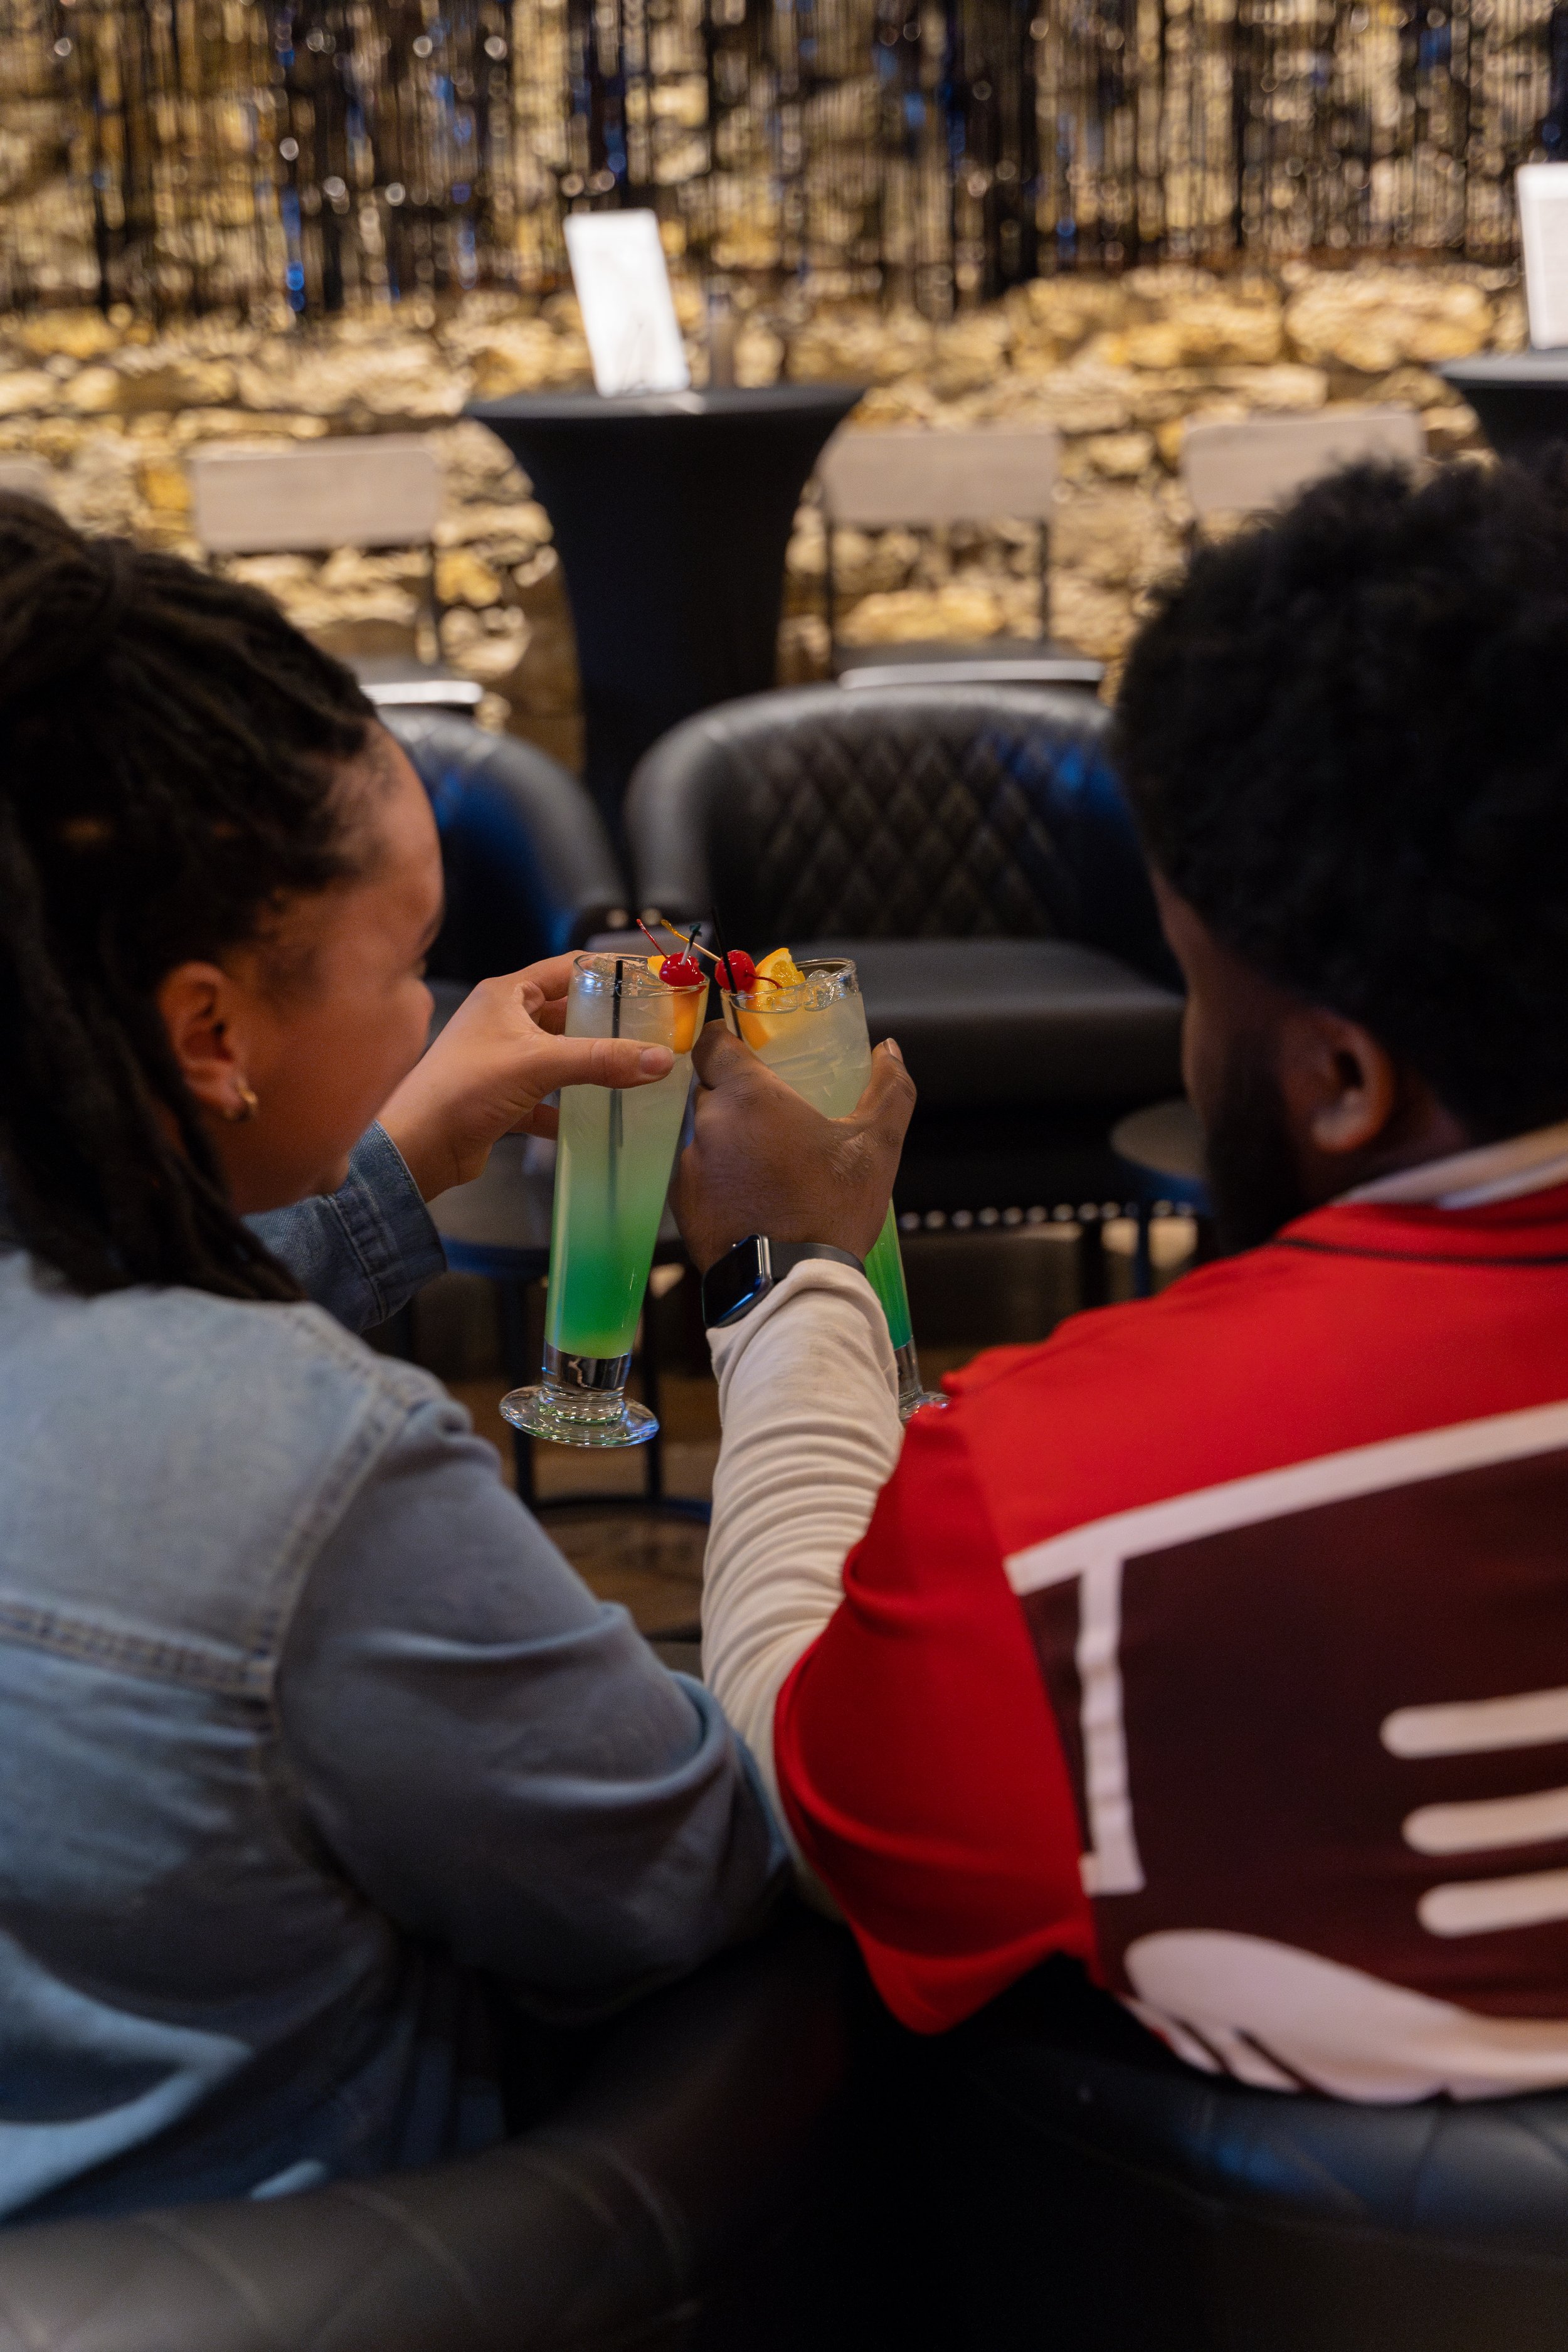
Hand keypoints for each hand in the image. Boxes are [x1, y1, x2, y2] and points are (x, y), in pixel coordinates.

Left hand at [379, 956, 674, 1200]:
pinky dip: (570, 1106)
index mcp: (507, 994)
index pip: (567, 968)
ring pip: (559, 1055)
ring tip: (636, 1070)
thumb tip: (661, 1059)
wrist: (418, 1147)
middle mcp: (503, 1020)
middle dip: (607, 1023)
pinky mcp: (502, 1098)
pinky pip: (546, 1096)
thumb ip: (602, 1060)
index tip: (651, 980)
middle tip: (652, 1031)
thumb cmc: (467, 1088)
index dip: (609, 971)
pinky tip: (597, 1118)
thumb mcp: (539, 1065)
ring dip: (591, 1065)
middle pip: (567, 1013)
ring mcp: (502, 1060)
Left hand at [672, 1022, 914, 1273]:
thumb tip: (890, 1050)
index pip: (714, 1044)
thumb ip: (889, 1091)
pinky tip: (749, 1194)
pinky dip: (716, 1176)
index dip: (727, 1040)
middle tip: (770, 1111)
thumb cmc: (832, 1209)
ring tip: (763, 1159)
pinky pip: (695, 1173)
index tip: (744, 1048)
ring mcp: (689, 1166)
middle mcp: (708, 1124)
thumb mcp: (876, 1147)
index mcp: (749, 1097)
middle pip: (708, 1088)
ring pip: (702, 1133)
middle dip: (734, 1094)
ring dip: (726, 1137)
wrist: (792, 1284)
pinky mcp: (682, 1204)